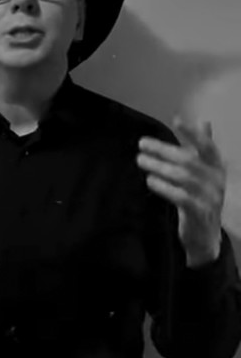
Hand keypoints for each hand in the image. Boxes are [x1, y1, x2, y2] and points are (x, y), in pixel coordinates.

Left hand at [137, 119, 225, 266]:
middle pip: (188, 160)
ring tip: (141, 160)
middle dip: (163, 150)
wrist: (205, 237)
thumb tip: (204, 121)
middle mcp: (216, 181)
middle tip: (142, 144)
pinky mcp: (199, 213)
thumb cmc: (201, 199)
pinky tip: (149, 181)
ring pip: (183, 177)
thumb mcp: (204, 174)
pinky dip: (163, 187)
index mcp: (217, 168)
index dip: (194, 133)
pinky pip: (180, 196)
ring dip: (159, 167)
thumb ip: (201, 149)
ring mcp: (209, 198)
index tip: (176, 120)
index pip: (208, 147)